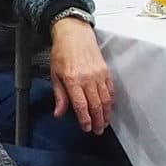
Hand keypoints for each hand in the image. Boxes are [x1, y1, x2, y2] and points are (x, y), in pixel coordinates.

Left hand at [49, 17, 114, 133]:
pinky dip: (111, 101)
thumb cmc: (62, 53)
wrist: (75, 34)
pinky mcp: (106, 71)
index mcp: (73, 80)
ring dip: (106, 113)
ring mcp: (99, 75)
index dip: (85, 119)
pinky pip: (111, 89)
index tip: (86, 128)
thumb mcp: (54, 74)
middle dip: (98, 120)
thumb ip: (59, 95)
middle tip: (97, 130)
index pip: (81, 105)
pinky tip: (109, 108)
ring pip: (105, 99)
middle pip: (96, 105)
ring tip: (105, 123)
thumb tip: (59, 113)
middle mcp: (88, 78)